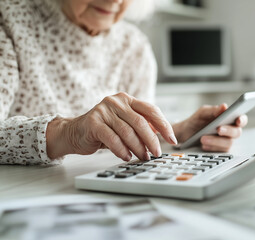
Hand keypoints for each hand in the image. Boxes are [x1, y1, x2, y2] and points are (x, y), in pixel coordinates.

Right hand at [46, 92, 176, 160]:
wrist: (75, 132)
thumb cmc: (104, 129)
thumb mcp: (125, 124)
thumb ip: (141, 126)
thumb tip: (162, 135)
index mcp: (127, 100)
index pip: (151, 110)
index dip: (164, 125)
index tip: (172, 139)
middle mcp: (116, 102)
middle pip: (140, 122)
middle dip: (151, 140)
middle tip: (156, 153)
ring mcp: (104, 110)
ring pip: (127, 132)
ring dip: (138, 148)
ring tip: (142, 157)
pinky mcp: (93, 122)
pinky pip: (112, 138)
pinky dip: (121, 150)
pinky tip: (126, 156)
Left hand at [172, 104, 247, 151]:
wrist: (185, 133)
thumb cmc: (197, 121)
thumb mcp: (203, 113)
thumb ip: (214, 110)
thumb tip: (224, 107)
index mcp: (229, 118)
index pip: (241, 119)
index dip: (242, 120)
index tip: (238, 120)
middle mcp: (230, 130)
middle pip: (237, 132)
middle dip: (228, 131)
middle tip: (218, 129)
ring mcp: (225, 141)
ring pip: (228, 143)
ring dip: (216, 140)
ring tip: (203, 138)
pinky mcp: (220, 150)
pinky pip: (220, 151)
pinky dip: (212, 147)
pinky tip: (204, 145)